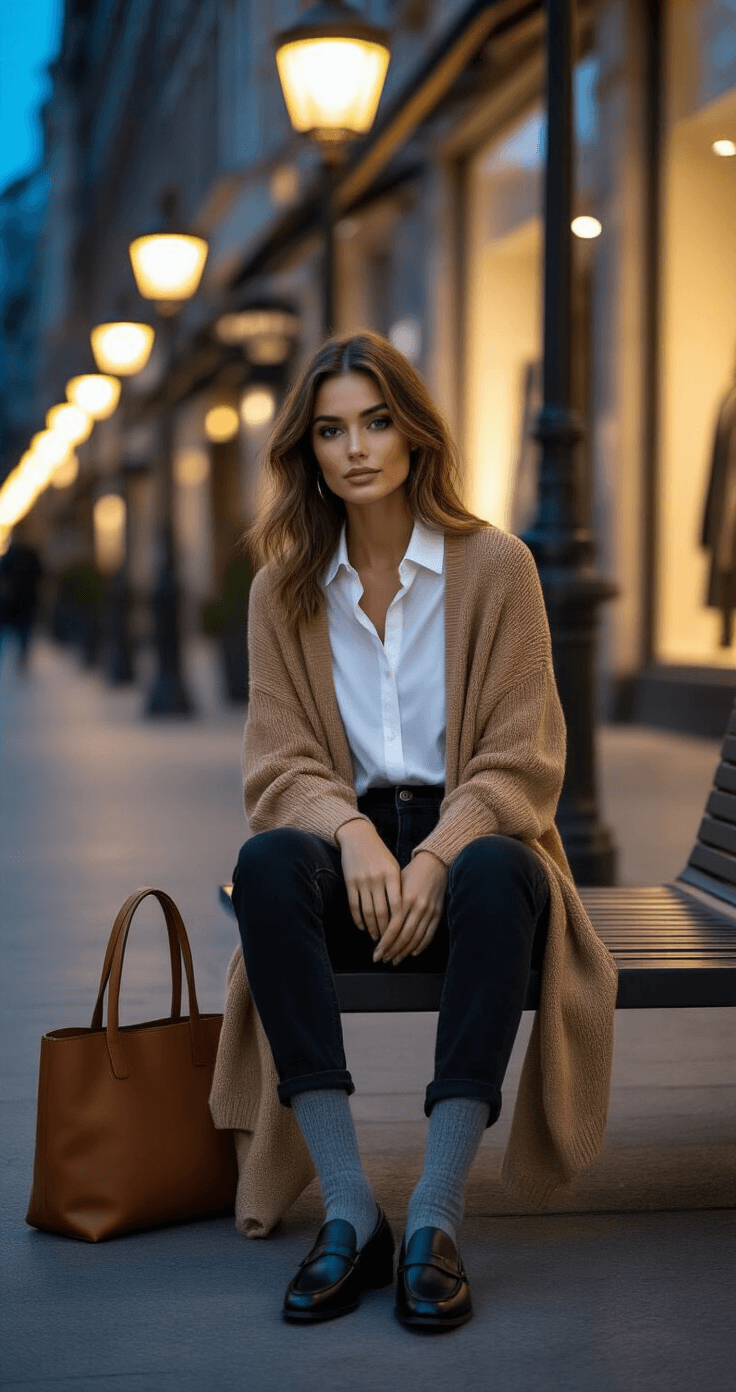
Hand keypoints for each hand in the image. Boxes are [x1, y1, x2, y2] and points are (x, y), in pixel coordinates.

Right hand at [336, 819, 403, 943]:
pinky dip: (358, 919)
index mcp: (393, 874)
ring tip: (375, 937)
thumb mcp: (393, 867)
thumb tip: (401, 914)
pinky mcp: (350, 882)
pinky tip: (362, 927)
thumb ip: (398, 887)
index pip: (397, 905)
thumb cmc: (380, 854)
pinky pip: (354, 906)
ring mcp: (362, 880)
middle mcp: (378, 878)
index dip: (398, 923)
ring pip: (367, 912)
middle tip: (387, 942)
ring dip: (372, 928)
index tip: (400, 935)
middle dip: (385, 931)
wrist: (358, 837)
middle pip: (382, 912)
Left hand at [373, 851, 447, 965]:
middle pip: (404, 936)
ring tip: (395, 959)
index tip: (376, 952)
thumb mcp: (396, 884)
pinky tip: (412, 952)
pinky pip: (429, 934)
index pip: (393, 928)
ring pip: (416, 938)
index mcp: (405, 898)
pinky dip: (421, 946)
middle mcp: (418, 907)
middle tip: (383, 959)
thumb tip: (378, 925)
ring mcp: (429, 911)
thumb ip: (389, 904)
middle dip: (392, 951)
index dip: (384, 943)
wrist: (434, 862)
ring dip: (404, 952)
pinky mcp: (438, 913)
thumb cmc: (411, 872)